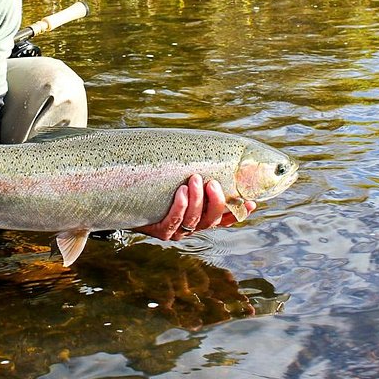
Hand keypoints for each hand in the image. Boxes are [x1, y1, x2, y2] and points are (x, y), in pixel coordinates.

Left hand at [135, 174, 257, 241]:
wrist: (127, 202)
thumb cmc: (157, 186)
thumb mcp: (178, 179)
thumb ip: (195, 171)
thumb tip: (212, 146)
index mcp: (201, 217)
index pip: (225, 218)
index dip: (239, 212)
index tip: (251, 202)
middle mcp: (192, 227)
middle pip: (212, 220)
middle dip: (216, 201)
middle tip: (212, 182)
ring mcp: (177, 231)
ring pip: (194, 220)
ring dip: (197, 199)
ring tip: (195, 179)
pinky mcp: (162, 231)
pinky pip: (174, 221)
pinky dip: (180, 206)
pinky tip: (181, 192)